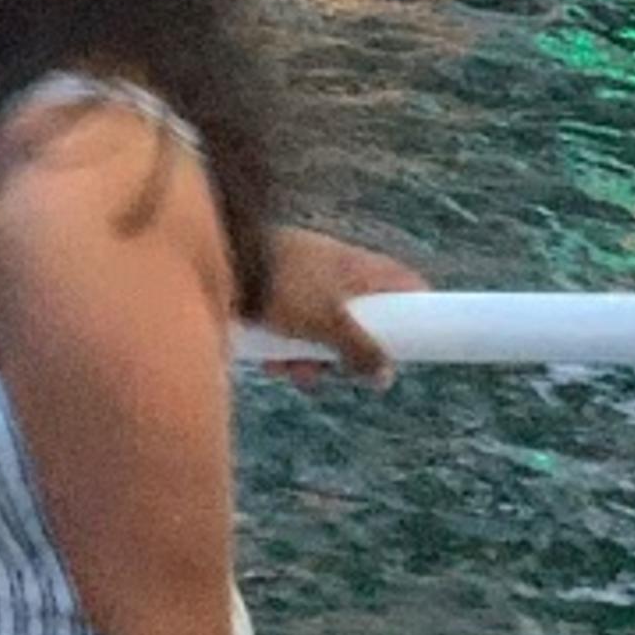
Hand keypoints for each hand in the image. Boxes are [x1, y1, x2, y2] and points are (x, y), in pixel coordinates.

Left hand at [257, 226, 427, 382]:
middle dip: (346, 355)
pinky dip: (284, 349)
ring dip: (310, 358)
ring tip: (293, 370)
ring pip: (322, 331)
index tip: (420, 343)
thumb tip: (387, 375)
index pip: (401, 281)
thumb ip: (361, 350)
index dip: (417, 309)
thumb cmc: (281, 284)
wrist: (214, 260)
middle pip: (360, 320)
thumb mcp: (328, 322)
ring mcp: (302, 281)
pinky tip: (271, 362)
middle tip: (334, 371)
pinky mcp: (272, 296)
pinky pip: (291, 331)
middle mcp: (332, 270)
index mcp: (355, 266)